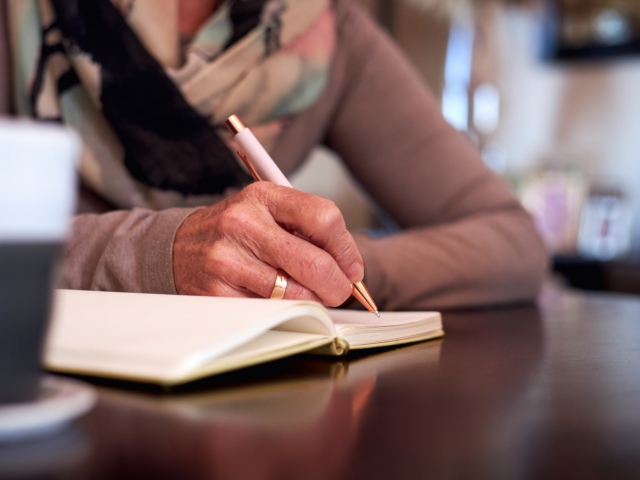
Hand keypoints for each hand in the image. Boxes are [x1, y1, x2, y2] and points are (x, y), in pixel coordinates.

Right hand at [173, 182, 363, 305]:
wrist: (179, 247)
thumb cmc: (235, 231)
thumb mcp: (268, 211)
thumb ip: (309, 229)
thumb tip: (350, 268)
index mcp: (263, 196)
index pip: (325, 218)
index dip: (347, 249)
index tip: (351, 267)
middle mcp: (243, 223)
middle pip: (314, 262)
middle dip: (338, 285)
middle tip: (340, 292)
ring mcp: (227, 259)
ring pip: (296, 294)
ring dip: (312, 301)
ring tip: (306, 294)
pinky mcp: (217, 293)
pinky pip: (271, 311)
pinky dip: (284, 311)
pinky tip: (278, 301)